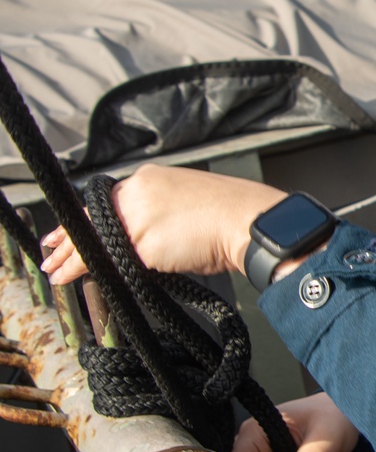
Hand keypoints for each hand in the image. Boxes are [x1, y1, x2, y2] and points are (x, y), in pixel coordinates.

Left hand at [41, 163, 286, 284]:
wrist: (248, 222)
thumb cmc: (229, 219)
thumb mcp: (185, 206)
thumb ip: (157, 215)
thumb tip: (139, 239)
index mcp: (151, 177)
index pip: (109, 199)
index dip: (87, 218)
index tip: (69, 229)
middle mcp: (139, 188)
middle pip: (94, 215)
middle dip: (69, 236)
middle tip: (50, 250)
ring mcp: (138, 212)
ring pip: (94, 236)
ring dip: (70, 254)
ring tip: (54, 268)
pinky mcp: (141, 239)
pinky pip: (103, 254)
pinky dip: (82, 265)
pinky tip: (69, 274)